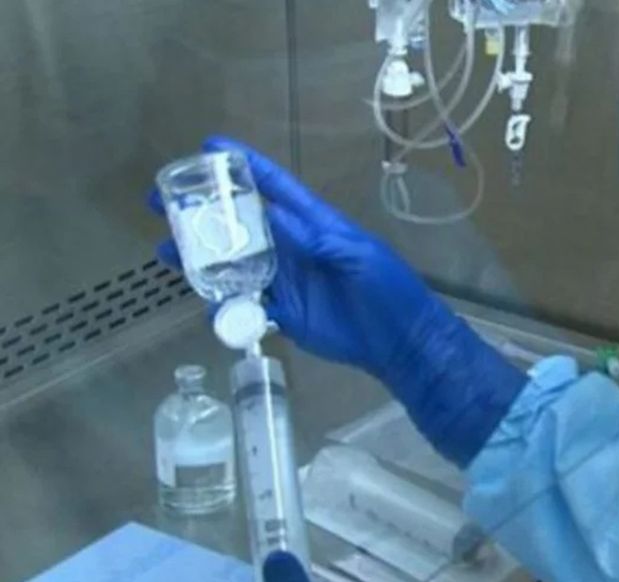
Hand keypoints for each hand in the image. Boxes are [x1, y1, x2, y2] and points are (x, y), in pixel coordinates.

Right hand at [152, 136, 527, 464]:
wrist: (399, 340)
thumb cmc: (387, 288)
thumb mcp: (355, 253)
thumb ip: (312, 235)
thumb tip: (269, 210)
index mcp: (314, 224)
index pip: (275, 187)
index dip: (246, 166)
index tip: (210, 147)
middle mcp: (293, 246)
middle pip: (241, 223)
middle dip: (204, 211)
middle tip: (161, 201)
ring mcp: (285, 279)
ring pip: (234, 262)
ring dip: (201, 256)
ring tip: (165, 250)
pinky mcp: (283, 311)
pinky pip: (244, 303)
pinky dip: (221, 301)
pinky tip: (201, 298)